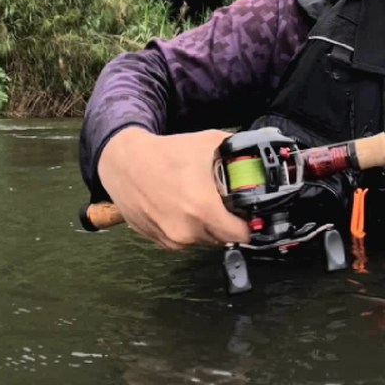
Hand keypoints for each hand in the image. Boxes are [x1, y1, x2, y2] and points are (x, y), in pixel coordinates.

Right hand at [97, 127, 250, 249]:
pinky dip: (190, 229)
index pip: (243, 234)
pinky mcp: (159, 241)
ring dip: (210, 228)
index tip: (253, 216)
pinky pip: (186, 241)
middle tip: (229, 207)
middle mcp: (187, 230)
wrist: (124, 163)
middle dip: (230, 225)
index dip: (252, 226)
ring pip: (205, 241)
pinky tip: (185, 209)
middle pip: (224, 239)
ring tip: (203, 204)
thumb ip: (239, 153)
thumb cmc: (166, 153)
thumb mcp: (210, 143)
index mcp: (203, 209)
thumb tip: (260, 154)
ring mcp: (171, 238)